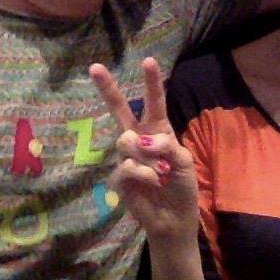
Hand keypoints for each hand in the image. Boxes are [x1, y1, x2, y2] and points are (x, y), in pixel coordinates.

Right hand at [92, 58, 198, 240]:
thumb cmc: (181, 186)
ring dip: (146, 155)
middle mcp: (138, 139)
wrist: (173, 218)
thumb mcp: (184, 162)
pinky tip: (152, 184)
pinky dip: (144, 174)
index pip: (154, 102)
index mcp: (158, 131)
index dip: (151, 82)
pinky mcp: (118, 177)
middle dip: (108, 88)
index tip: (148, 60)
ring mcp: (126, 157)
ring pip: (125, 140)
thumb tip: (141, 140)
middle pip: (120, 110)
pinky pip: (127, 166)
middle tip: (95, 67)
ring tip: (159, 171)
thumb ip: (167, 146)